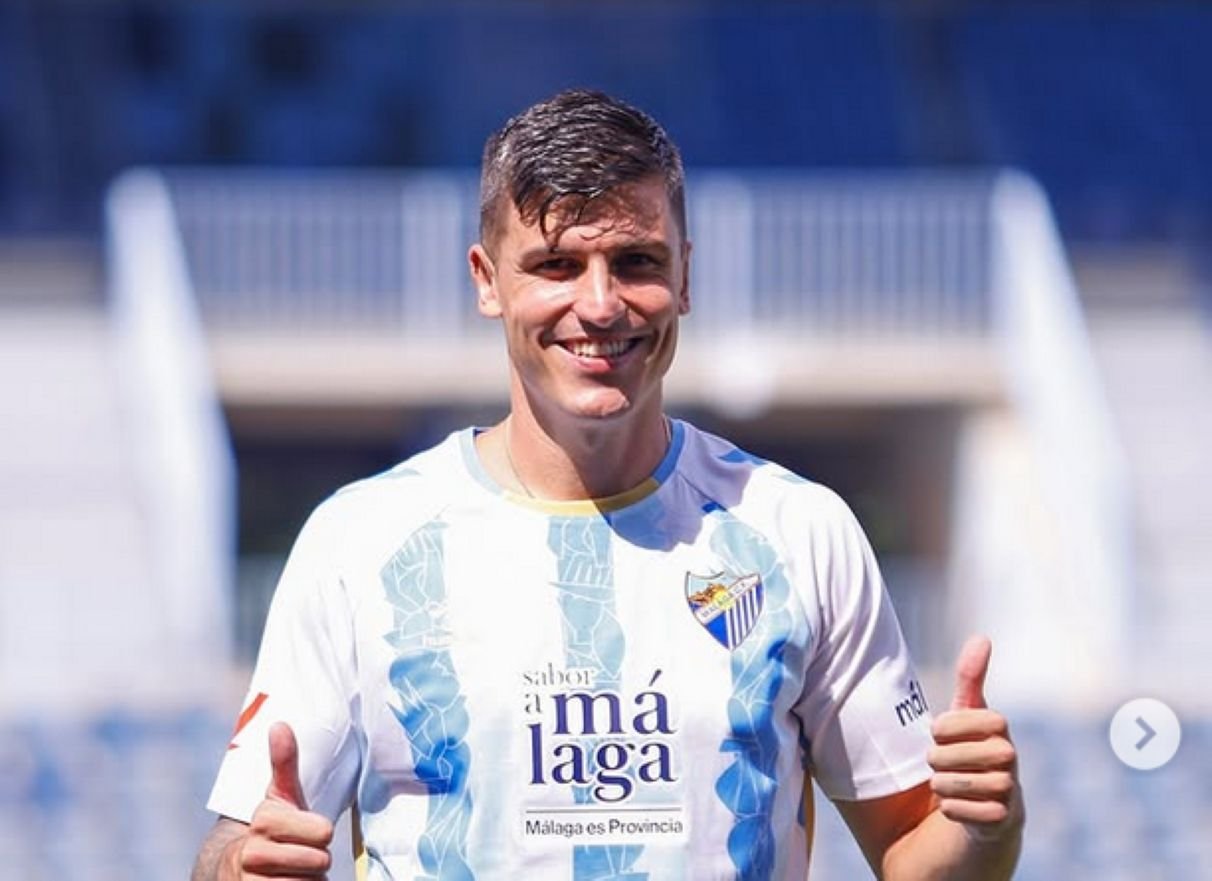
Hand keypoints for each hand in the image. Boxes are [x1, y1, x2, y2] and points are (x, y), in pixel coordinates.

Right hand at [234, 722, 334, 878]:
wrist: (236, 871)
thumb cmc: (272, 829)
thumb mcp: (279, 797)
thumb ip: (284, 763)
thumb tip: (280, 724)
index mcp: (263, 821)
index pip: (323, 832)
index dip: (321, 834)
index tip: (303, 832)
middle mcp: (253, 853)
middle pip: (319, 860)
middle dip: (317, 860)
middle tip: (300, 854)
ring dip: (310, 880)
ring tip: (293, 872)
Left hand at [928, 636, 1023, 841]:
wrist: (986, 807)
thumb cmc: (970, 752)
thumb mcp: (966, 714)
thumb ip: (971, 678)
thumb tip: (983, 637)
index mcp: (998, 728)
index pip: (953, 722)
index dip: (942, 729)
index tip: (942, 734)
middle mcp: (1009, 757)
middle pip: (946, 756)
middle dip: (937, 760)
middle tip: (943, 763)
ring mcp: (1008, 790)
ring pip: (950, 785)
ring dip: (940, 785)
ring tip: (947, 784)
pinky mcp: (1002, 821)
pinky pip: (958, 812)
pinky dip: (950, 810)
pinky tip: (959, 807)